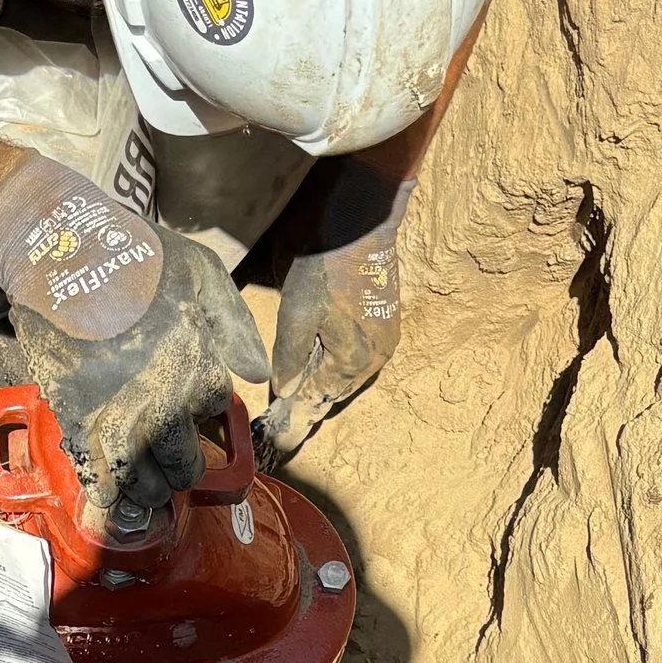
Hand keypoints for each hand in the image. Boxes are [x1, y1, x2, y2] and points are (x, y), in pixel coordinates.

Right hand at [0, 155, 266, 525]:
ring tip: (146, 490)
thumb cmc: (139, 258)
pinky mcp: (74, 423)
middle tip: (174, 468)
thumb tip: (255, 373)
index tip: (194, 415)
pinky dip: (105, 498)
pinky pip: (95, 476)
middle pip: (181, 464)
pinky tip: (109, 505)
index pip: (214, 412)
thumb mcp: (205, 274)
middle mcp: (163, 408)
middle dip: (181, 470)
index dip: (205, 414)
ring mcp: (117, 420)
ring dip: (147, 490)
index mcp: (199, 373)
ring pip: (140, 480)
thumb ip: (234, 325)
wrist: (65, 257)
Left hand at [256, 166, 410, 463]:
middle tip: (279, 427)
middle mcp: (374, 358)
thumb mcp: (296, 313)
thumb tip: (286, 392)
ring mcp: (384, 340)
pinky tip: (317, 367)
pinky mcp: (384, 322)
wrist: (361, 216)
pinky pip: (355, 358)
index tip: (277, 446)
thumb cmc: (324, 263)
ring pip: (344, 376)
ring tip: (295, 404)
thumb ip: (291, 359)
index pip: (316, 404)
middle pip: (333, 394)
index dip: (294, 424)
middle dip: (307, 408)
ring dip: (321, 388)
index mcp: (352, 362)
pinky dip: (333, 367)